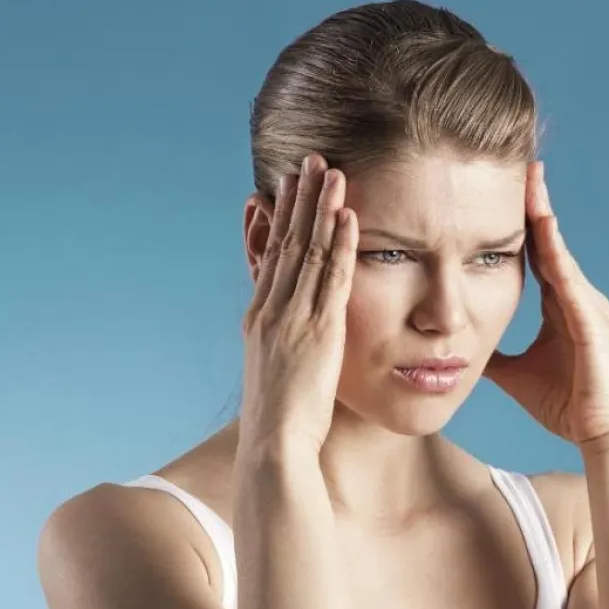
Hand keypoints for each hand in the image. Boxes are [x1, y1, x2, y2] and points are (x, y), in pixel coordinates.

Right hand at [239, 152, 358, 456]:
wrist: (273, 447)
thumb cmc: (279, 426)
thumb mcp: (275, 379)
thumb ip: (284, 352)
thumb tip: (292, 347)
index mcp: (259, 320)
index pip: (269, 257)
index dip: (277, 220)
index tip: (281, 189)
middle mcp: (271, 311)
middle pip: (286, 243)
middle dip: (297, 199)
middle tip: (308, 161)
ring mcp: (292, 318)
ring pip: (309, 251)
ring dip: (321, 208)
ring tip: (332, 171)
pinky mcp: (317, 331)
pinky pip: (332, 279)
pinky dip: (341, 245)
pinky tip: (348, 216)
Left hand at [483, 160, 608, 450]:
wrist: (600, 435)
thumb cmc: (566, 405)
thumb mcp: (514, 373)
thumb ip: (491, 354)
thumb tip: (457, 346)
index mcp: (561, 305)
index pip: (538, 253)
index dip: (522, 223)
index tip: (504, 189)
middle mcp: (578, 297)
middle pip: (553, 241)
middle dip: (538, 203)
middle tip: (524, 164)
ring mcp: (589, 306)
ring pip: (563, 252)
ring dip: (547, 217)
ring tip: (532, 182)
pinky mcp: (593, 322)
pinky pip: (571, 279)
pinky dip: (556, 253)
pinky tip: (543, 228)